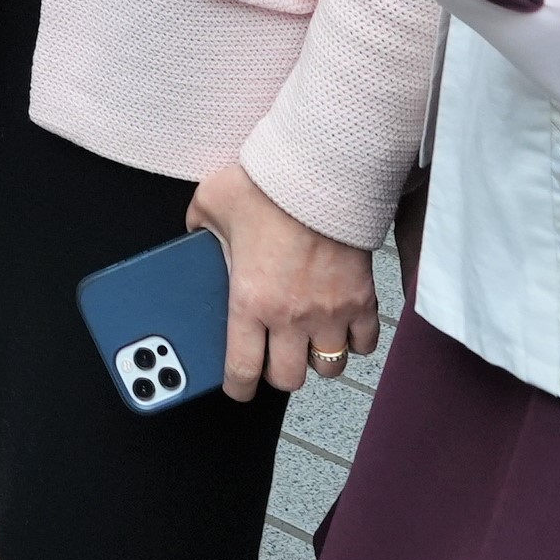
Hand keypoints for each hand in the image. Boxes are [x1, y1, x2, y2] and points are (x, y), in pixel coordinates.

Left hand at [187, 162, 378, 397]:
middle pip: (289, 379)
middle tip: (272, 358)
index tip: (236, 388)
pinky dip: (355, 341)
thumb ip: (199, 231)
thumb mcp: (211, 205)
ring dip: (317, 361)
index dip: (237, 388)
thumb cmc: (264, 187)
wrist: (321, 171)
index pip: (242, 369)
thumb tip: (194, 238)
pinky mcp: (362, 298)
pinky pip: (365, 342)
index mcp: (249, 301)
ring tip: (307, 344)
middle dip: (277, 374)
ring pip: (329, 368)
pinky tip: (343, 327)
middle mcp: (291, 316)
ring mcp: (331, 311)